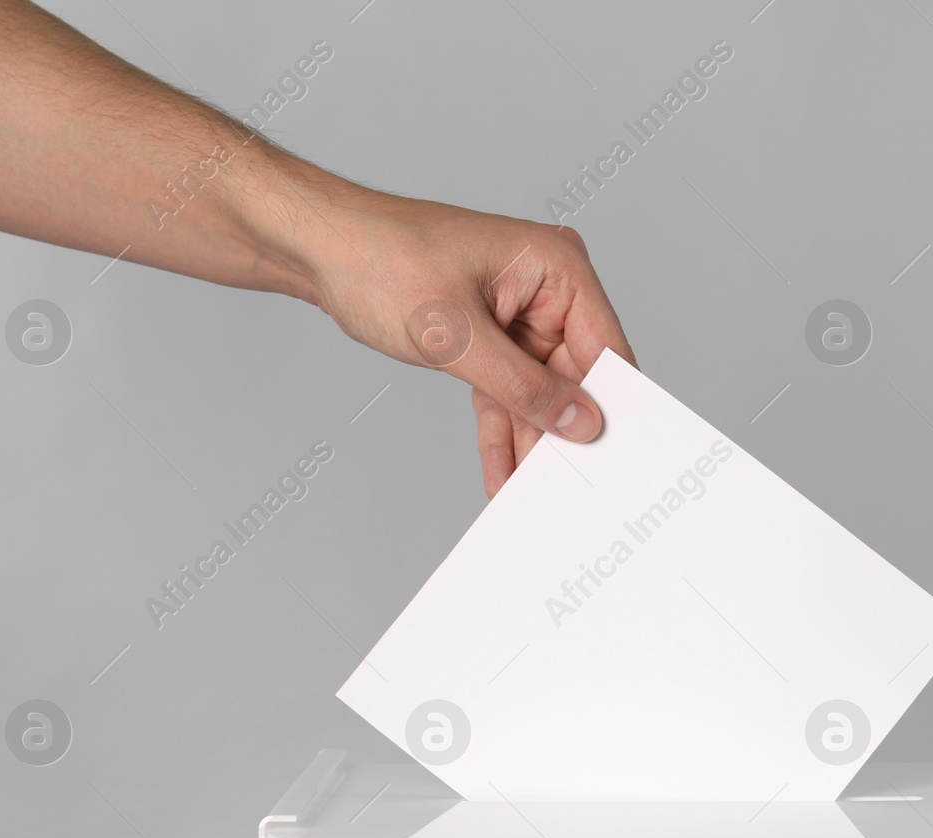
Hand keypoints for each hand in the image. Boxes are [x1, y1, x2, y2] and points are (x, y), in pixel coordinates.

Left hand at [298, 188, 634, 497]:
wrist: (320, 250)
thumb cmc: (382, 260)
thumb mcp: (457, 336)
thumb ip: (524, 386)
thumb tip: (581, 422)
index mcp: (558, 267)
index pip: (605, 347)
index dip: (610, 404)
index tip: (612, 458)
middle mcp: (547, 289)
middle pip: (575, 377)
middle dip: (564, 432)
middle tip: (569, 489)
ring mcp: (520, 314)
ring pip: (538, 393)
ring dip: (530, 441)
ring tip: (533, 492)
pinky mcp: (492, 337)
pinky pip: (506, 392)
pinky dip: (500, 430)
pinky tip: (500, 473)